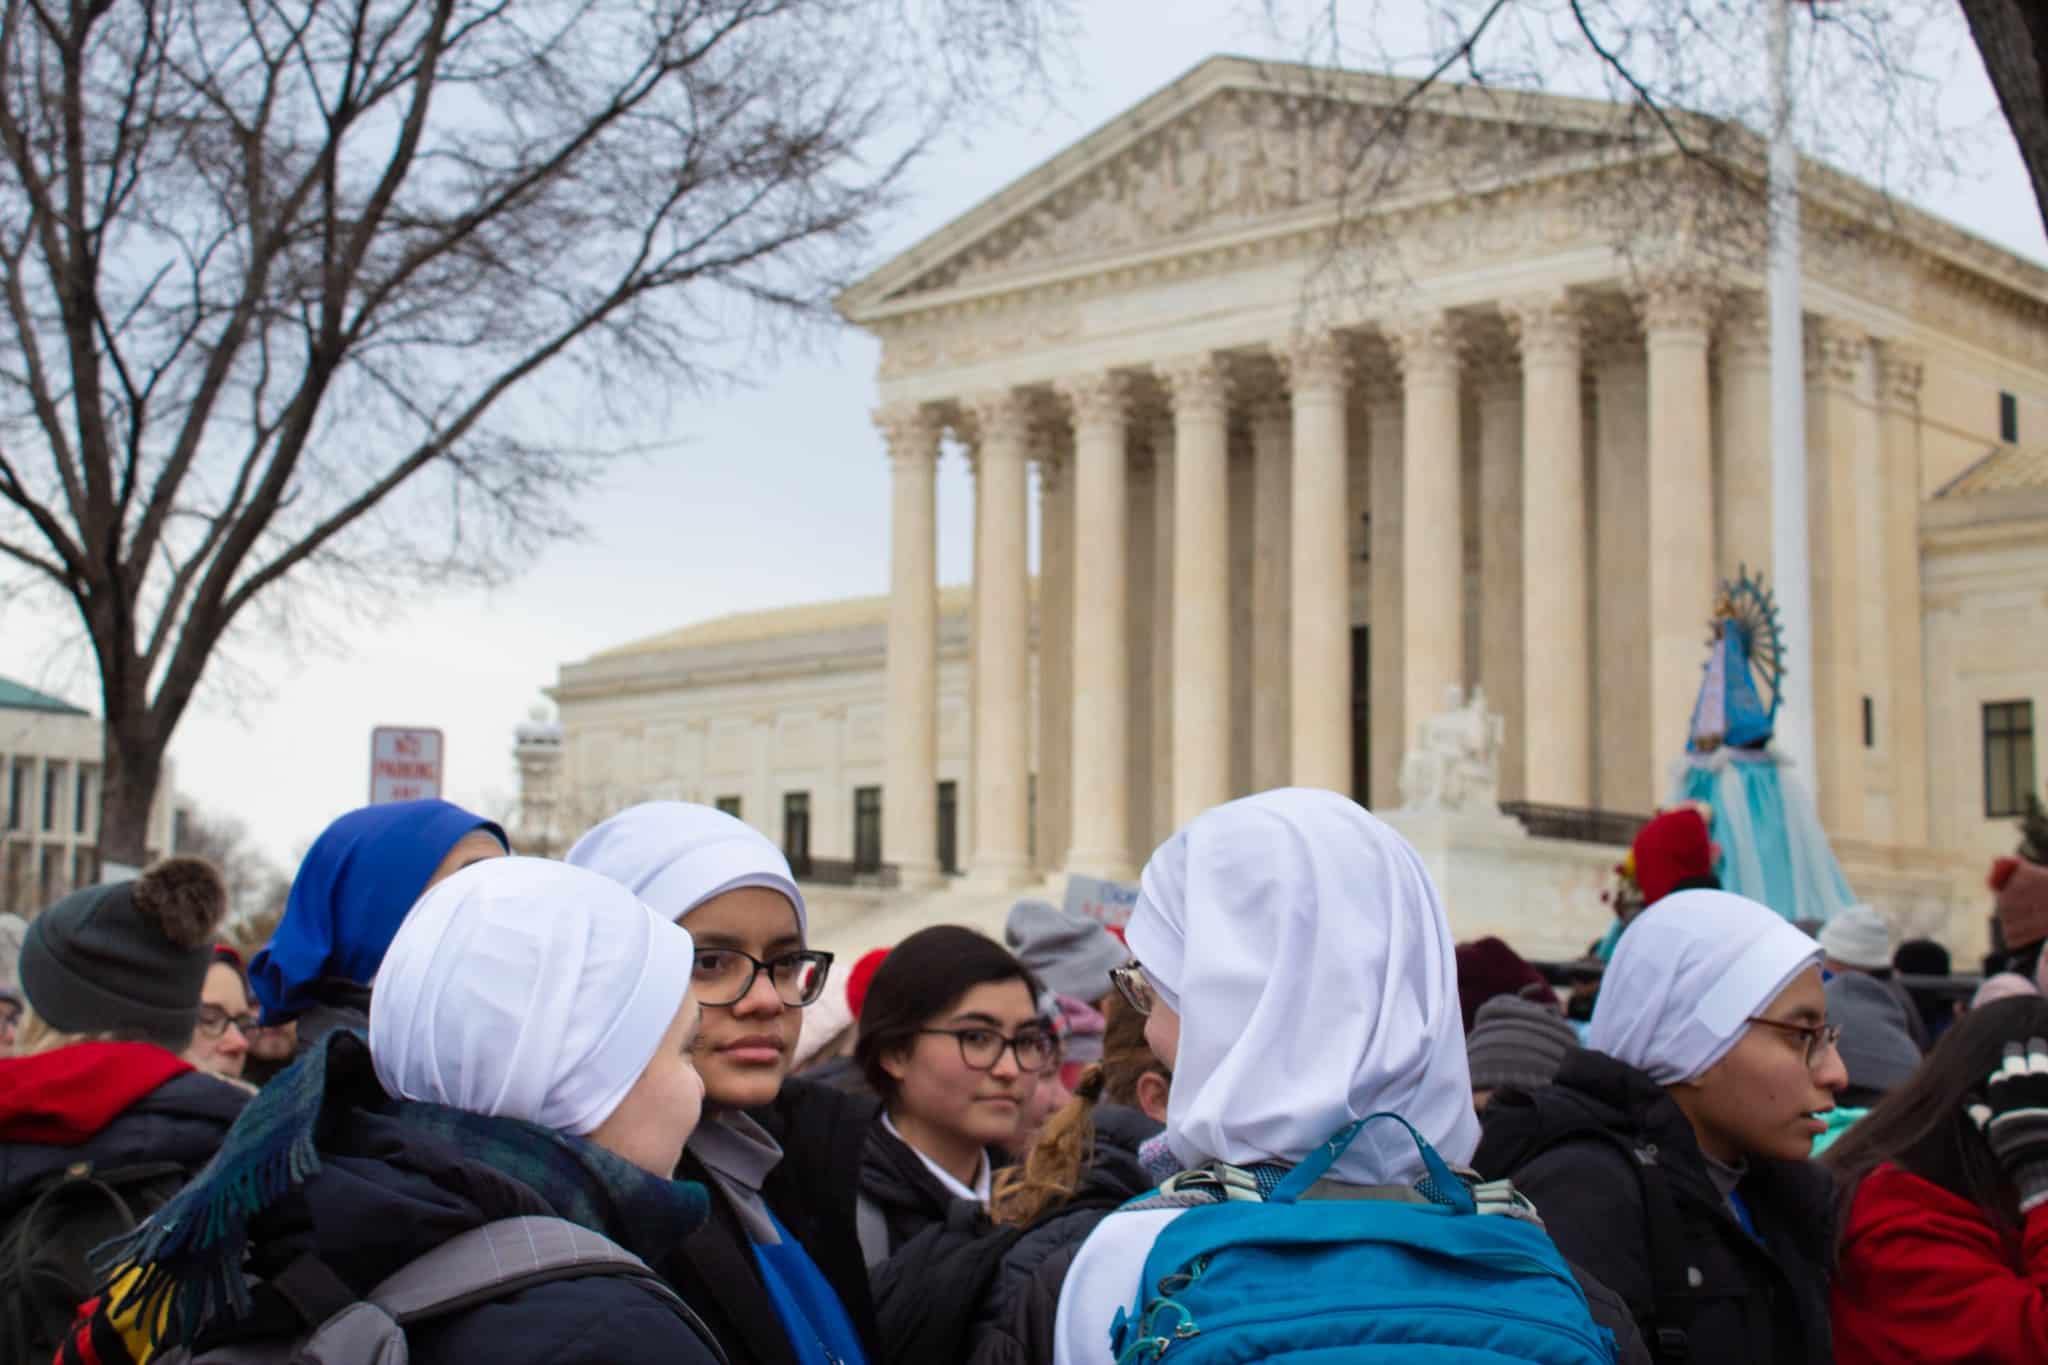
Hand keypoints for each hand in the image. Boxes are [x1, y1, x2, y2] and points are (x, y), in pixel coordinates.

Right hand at [1969, 1038, 2047, 1212]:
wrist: (2045, 1158)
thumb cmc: (2015, 1145)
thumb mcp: (1990, 1130)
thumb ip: (1978, 1111)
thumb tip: (1968, 1098)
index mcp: (2002, 1087)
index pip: (2001, 1068)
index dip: (2006, 1062)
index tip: (2009, 1056)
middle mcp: (2023, 1079)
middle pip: (2020, 1055)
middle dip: (2020, 1049)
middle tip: (2027, 1044)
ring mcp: (2045, 1081)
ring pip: (2042, 1058)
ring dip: (2040, 1050)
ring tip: (2040, 1044)